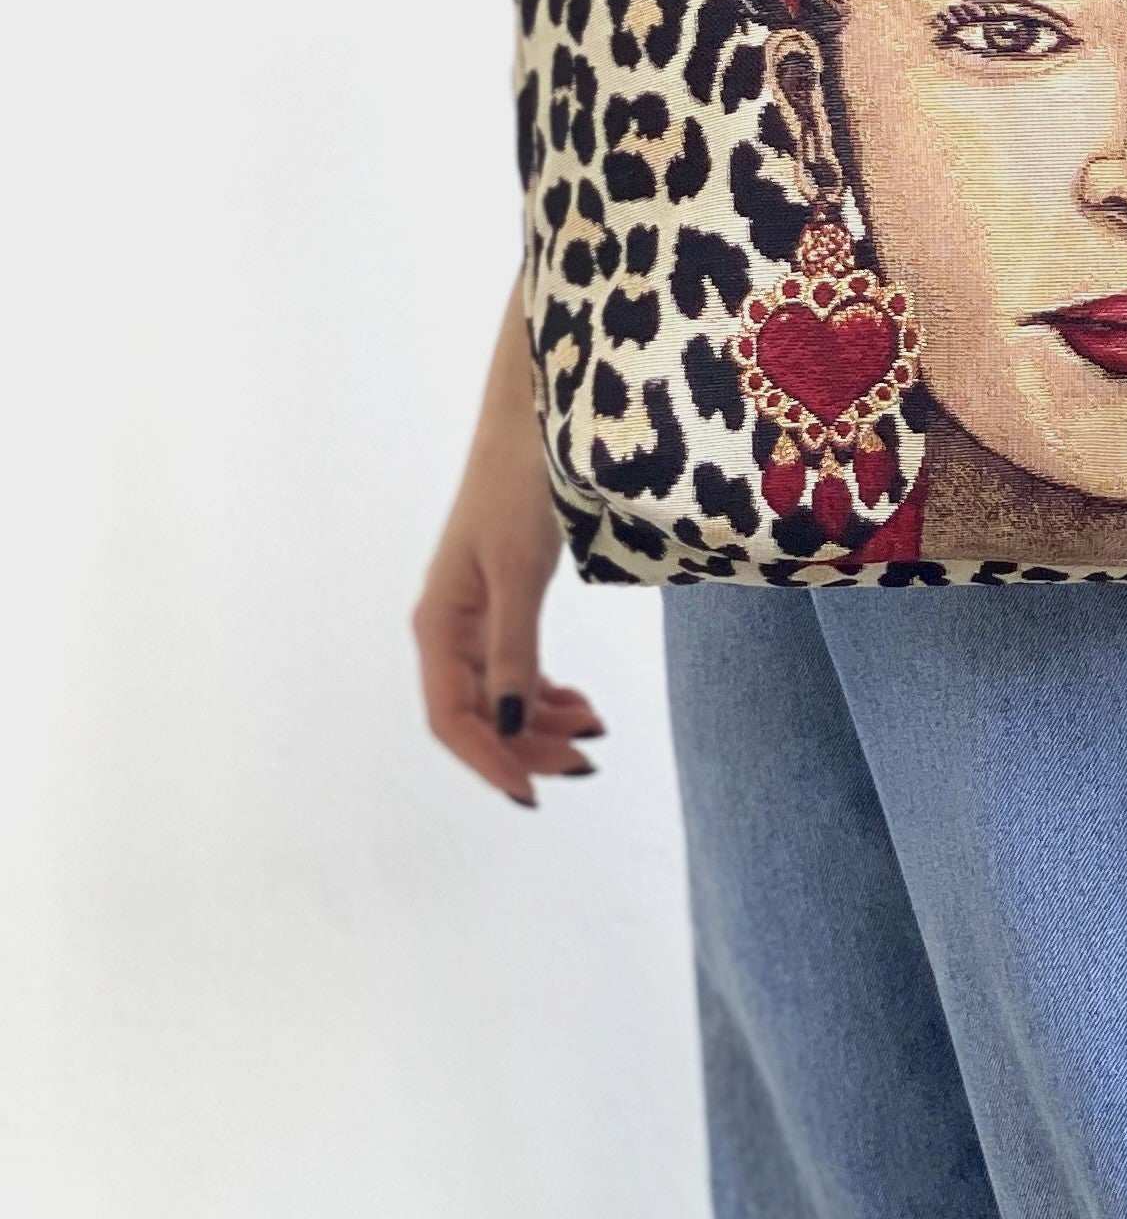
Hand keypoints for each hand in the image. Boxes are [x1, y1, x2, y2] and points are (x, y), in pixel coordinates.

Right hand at [414, 290, 605, 806]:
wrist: (533, 425)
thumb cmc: (521, 489)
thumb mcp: (519, 573)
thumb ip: (512, 650)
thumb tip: (502, 724)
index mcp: (438, 625)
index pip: (451, 719)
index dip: (488, 761)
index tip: (534, 794)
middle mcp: (447, 628)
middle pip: (477, 715)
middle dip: (528, 746)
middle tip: (589, 762)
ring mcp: (473, 617)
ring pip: (499, 697)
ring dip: (541, 723)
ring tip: (595, 731)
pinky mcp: (501, 604)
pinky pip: (514, 670)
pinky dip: (545, 694)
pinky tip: (580, 706)